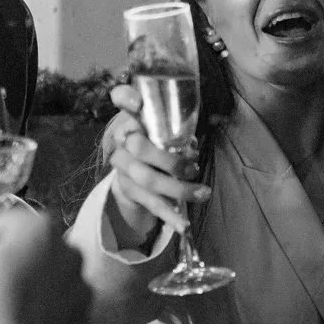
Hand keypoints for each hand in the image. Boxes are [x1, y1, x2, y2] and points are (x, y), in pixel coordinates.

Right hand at [0, 202, 93, 323]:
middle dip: (4, 257)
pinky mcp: (83, 310)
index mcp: (39, 226)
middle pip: (27, 245)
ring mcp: (80, 280)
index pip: (2, 221)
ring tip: (0, 301)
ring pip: (45, 271)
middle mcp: (68, 247)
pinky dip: (43, 303)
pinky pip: (59, 298)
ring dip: (26, 278)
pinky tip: (21, 316)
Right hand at [102, 83, 207, 241]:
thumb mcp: (162, 123)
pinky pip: (149, 203)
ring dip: (178, 188)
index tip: (138, 103)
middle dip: (169, 159)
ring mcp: (122, 166)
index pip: (120, 97)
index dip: (126, 99)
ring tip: (203, 193)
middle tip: (194, 167)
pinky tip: (184, 226)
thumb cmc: (155, 139)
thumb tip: (193, 145)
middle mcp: (121, 139)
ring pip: (147, 179)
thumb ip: (174, 124)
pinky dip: (169, 215)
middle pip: (139, 147)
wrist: (131, 167)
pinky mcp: (127, 189)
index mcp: (130, 116)